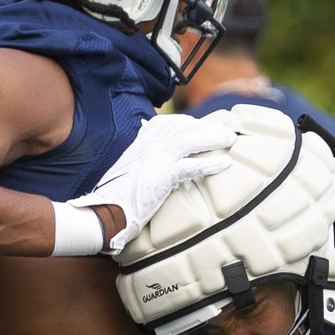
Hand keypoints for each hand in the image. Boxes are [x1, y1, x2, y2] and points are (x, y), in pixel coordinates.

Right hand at [71, 113, 235, 252]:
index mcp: (140, 142)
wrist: (104, 211)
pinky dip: (210, 163)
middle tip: (227, 131)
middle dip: (207, 127)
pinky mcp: (160, 176)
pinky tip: (225, 163)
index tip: (206, 126)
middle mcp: (147, 146)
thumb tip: (161, 165)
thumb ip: (146, 162)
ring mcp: (154, 159)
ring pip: (188, 140)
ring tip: (230, 140)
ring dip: (212, 138)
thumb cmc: (118, 196)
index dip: (191, 123)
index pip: (169, 123)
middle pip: (182, 127)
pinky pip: (190, 166)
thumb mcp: (132, 171)